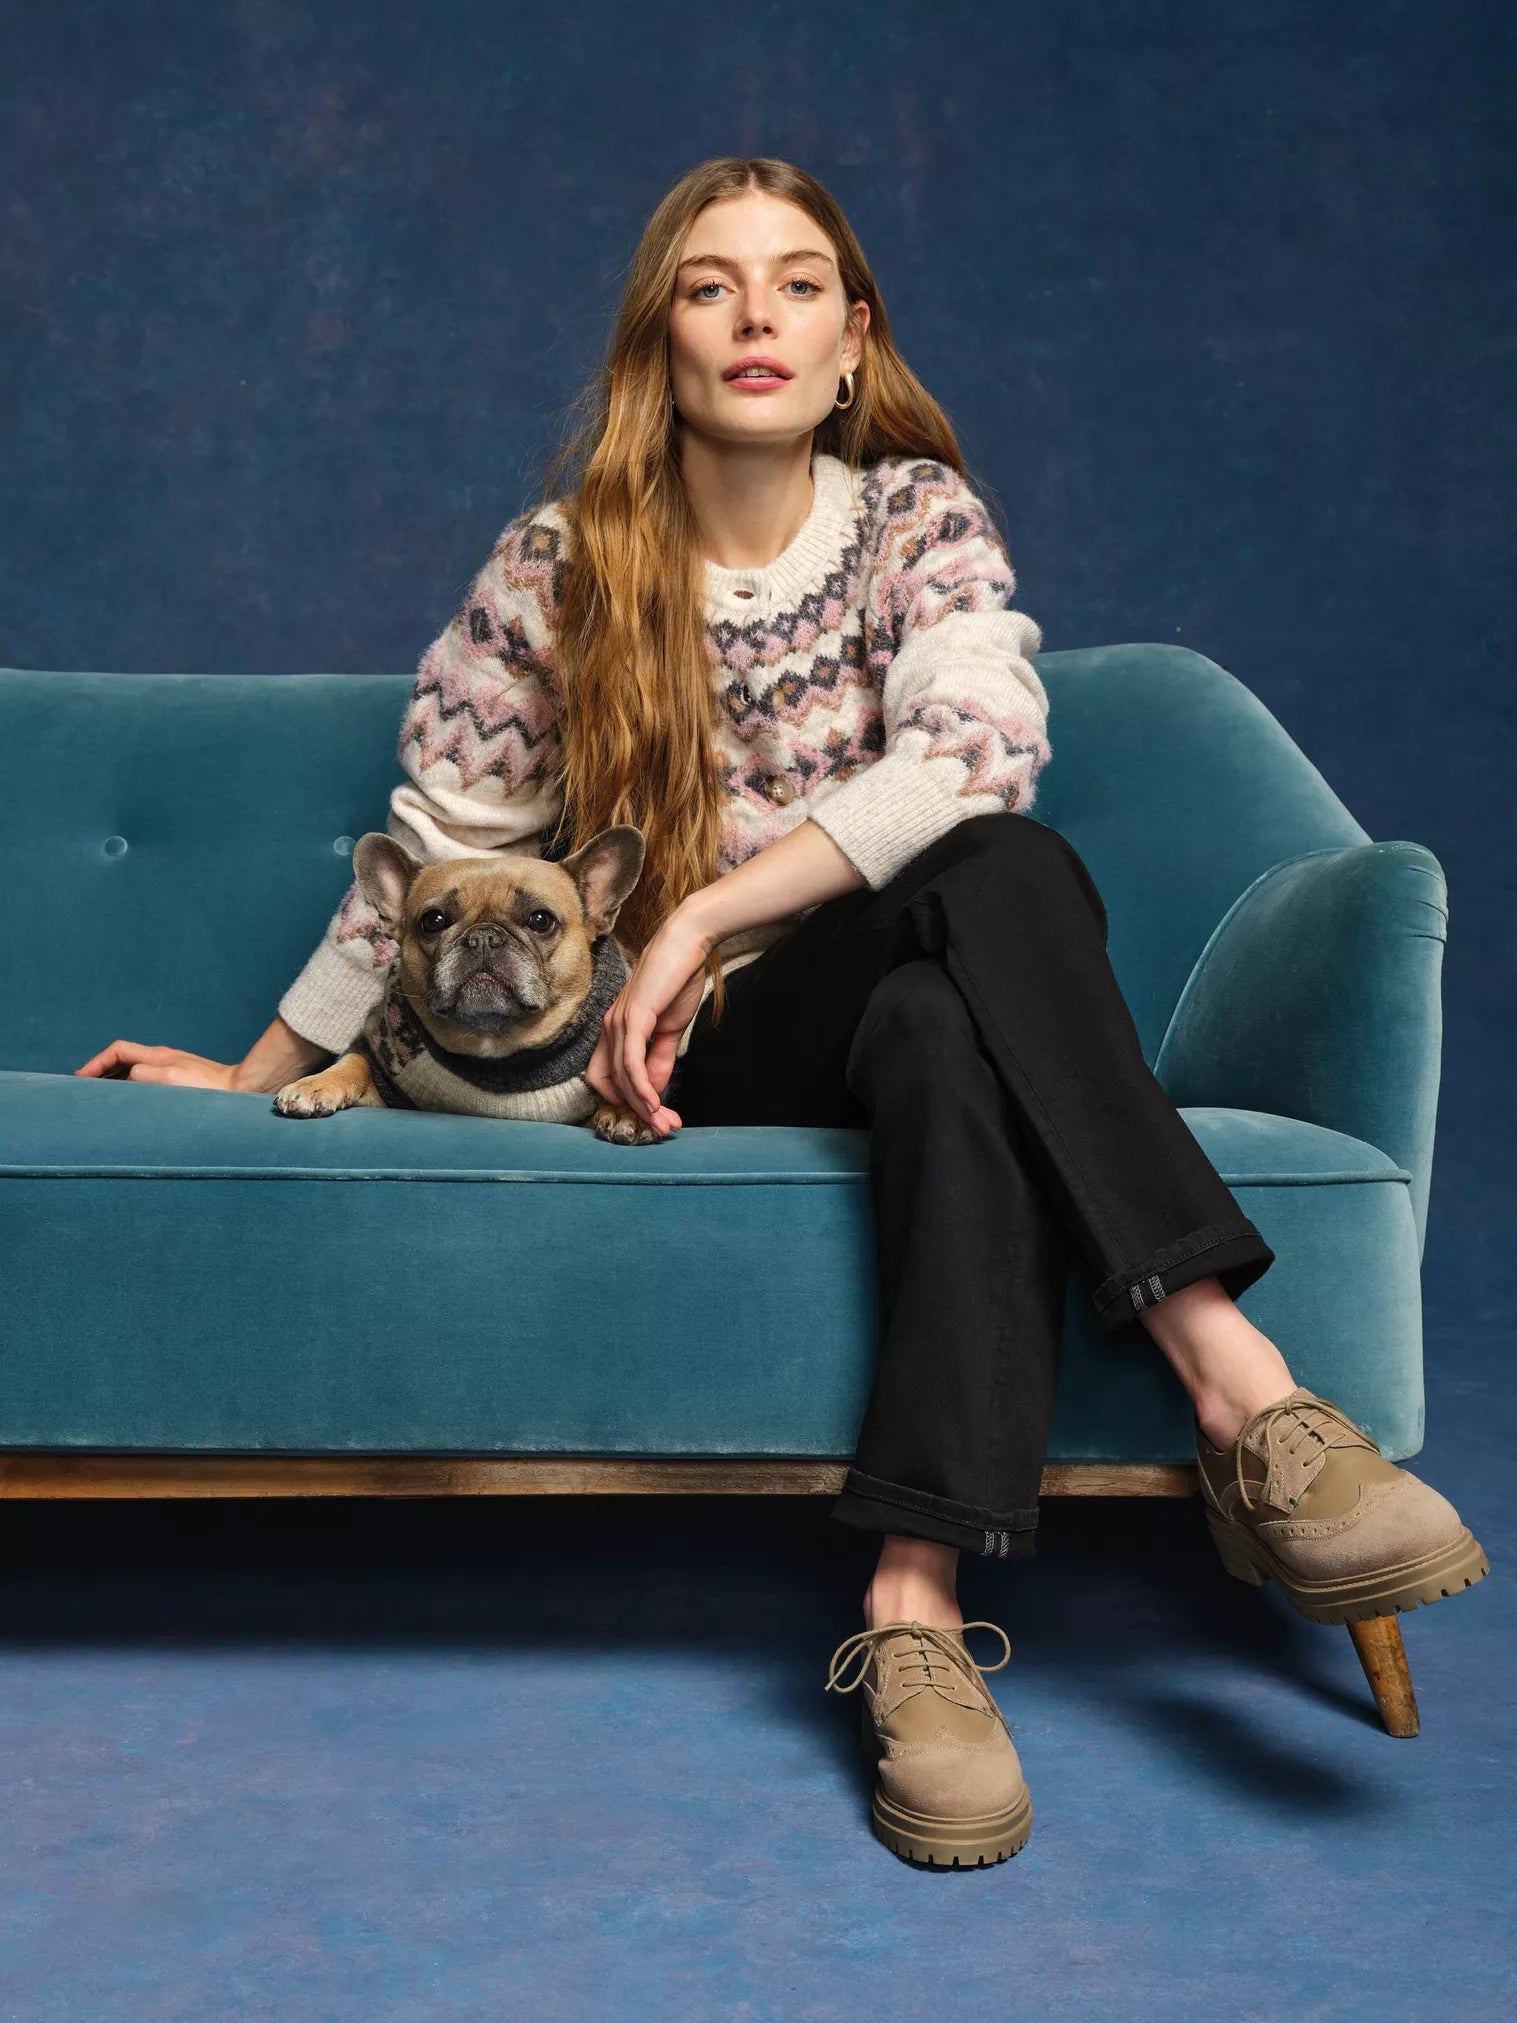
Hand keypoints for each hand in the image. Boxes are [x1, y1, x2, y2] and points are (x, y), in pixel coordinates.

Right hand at [74, 1041, 242, 1089]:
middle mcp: (163, 1058)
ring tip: (104, 1095)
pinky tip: (133, 1101)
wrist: (239, 1091)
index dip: (96, 1062)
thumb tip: (126, 1077)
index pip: (118, 1050)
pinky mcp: (181, 1080)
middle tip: (86, 1086)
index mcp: (157, 1055)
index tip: (80, 1077)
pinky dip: (133, 1087)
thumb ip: (141, 1075)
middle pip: (124, 1058)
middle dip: (102, 1070)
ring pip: (135, 1069)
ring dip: (116, 1079)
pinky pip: (148, 1079)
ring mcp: (173, 1068)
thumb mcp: (168, 1079)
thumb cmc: (208, 1088)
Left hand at [585, 909, 713, 1138]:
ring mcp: (618, 1023)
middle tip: (663, 1128)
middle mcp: (610, 1028)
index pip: (608, 1076)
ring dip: (644, 1106)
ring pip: (621, 1078)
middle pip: (611, 1083)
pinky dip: (642, 1088)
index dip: (628, 1100)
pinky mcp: (632, 1019)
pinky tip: (655, 1104)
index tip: (656, 1115)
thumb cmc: (677, 979)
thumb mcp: (669, 1028)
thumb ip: (660, 1058)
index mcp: (616, 1029)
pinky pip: (631, 1064)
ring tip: (665, 1124)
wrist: (687, 943)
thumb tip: (654, 1088)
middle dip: (637, 1110)